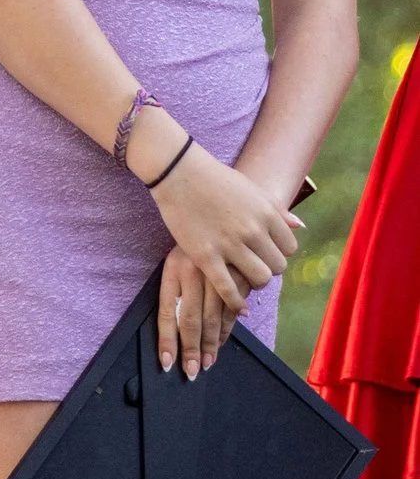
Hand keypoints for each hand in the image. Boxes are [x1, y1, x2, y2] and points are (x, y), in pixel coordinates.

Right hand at [148, 141, 299, 361]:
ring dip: (254, 283)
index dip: (278, 253)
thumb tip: (300, 226)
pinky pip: (228, 288)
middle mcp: (253, 230)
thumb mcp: (252, 189)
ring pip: (259, 279)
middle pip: (277, 266)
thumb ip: (277, 209)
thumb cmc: (215, 179)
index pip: (289, 248)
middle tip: (253, 266)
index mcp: (267, 213)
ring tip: (244, 279)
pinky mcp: (206, 256)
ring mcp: (230, 244)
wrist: (178, 172)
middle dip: (268, 269)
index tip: (265, 253)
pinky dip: (235, 301)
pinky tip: (237, 305)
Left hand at [155, 247, 238, 380]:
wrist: (213, 206)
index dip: (167, 340)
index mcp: (172, 270)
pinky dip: (227, 328)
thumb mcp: (177, 259)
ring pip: (213, 317)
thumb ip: (175, 292)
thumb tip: (174, 330)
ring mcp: (216, 274)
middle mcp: (192, 272)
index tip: (168, 363)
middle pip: (190, 320)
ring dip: (211, 344)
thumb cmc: (192, 240)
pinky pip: (231, 309)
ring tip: (206, 364)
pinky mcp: (237, 275)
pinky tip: (222, 342)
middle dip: (191, 349)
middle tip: (191, 372)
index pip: (167, 313)